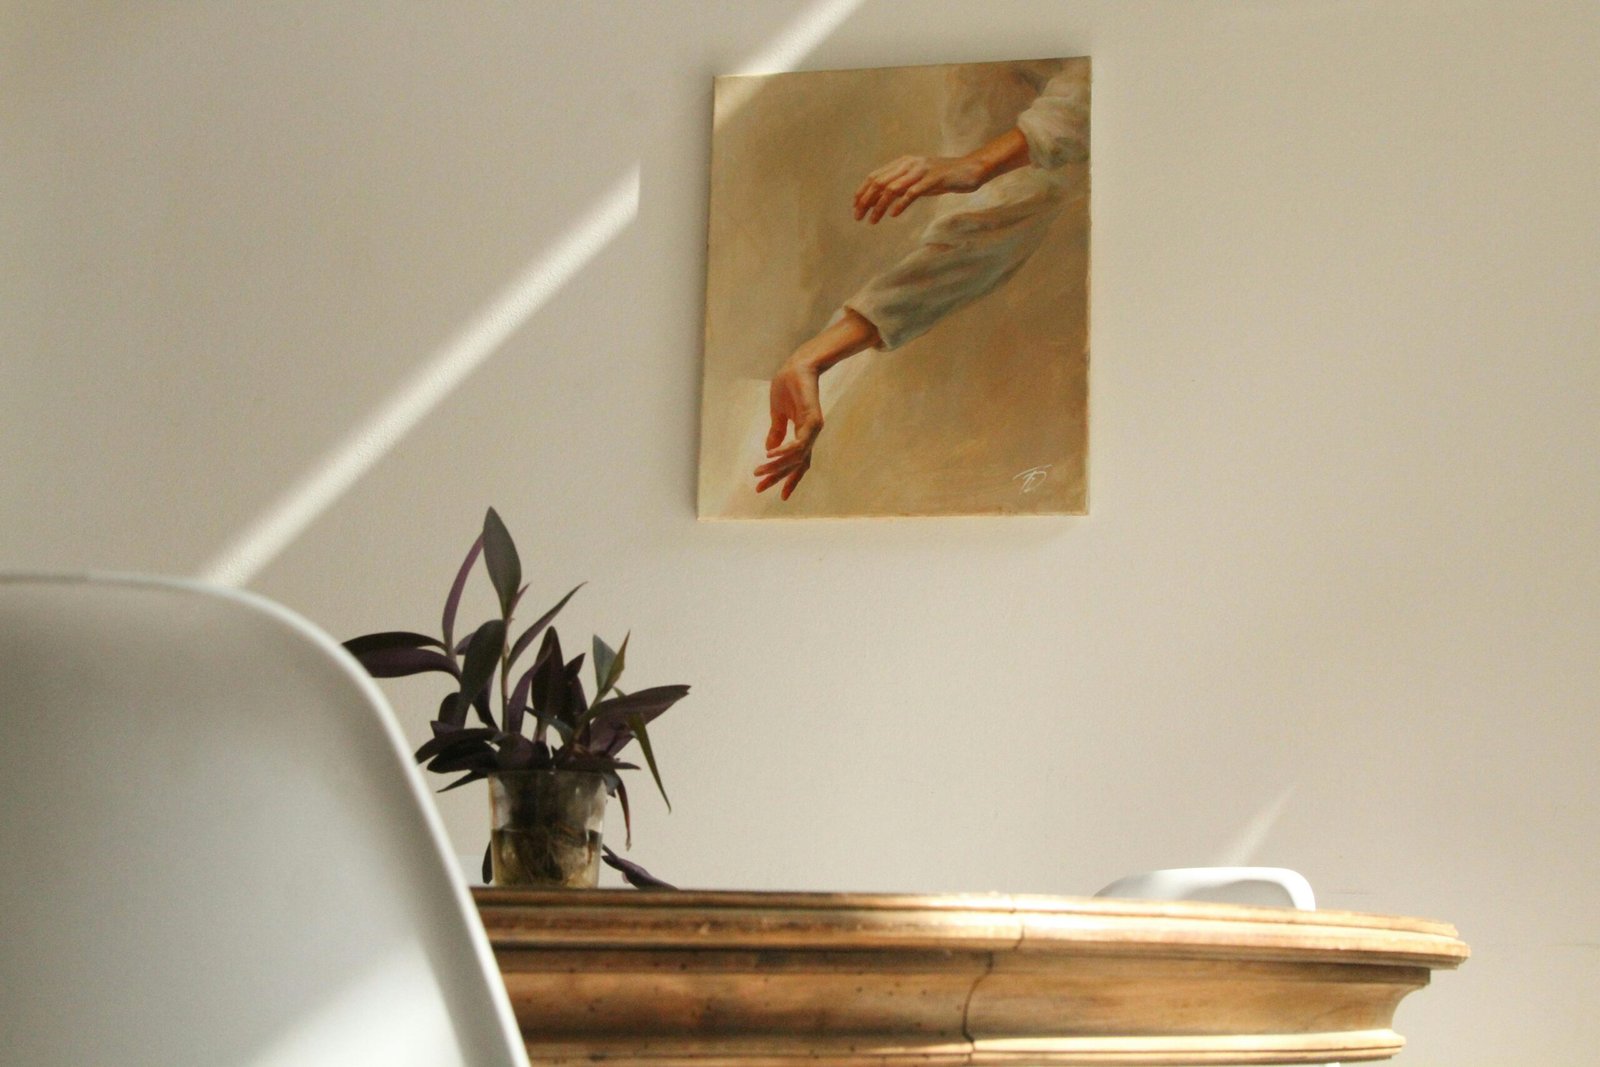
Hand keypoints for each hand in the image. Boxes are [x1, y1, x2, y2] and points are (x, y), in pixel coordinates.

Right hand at [753, 311, 879, 501]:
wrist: (797, 366)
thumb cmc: (790, 386)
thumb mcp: (778, 414)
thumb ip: (776, 432)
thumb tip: (769, 452)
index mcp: (803, 435)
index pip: (798, 463)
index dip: (789, 479)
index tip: (781, 496)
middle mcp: (810, 435)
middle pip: (795, 465)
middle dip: (777, 478)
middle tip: (759, 488)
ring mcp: (813, 428)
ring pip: (796, 456)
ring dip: (776, 466)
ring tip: (758, 471)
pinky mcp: (812, 419)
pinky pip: (798, 442)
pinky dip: (784, 450)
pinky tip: (770, 455)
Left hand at [852, 155, 986, 222]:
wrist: (969, 170)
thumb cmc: (942, 178)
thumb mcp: (917, 180)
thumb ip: (901, 186)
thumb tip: (881, 200)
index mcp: (903, 162)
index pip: (875, 176)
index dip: (862, 191)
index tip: (855, 207)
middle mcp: (909, 164)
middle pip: (879, 182)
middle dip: (865, 200)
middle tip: (858, 216)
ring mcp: (921, 171)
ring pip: (892, 188)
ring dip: (879, 206)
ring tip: (872, 220)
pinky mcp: (933, 179)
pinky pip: (912, 192)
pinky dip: (900, 204)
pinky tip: (893, 214)